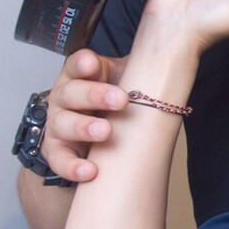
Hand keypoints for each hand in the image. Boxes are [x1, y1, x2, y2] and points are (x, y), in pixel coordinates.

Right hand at [41, 49, 129, 182]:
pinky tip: (90, 170)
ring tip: (107, 132)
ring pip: (64, 124)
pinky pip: (59, 159)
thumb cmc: (113, 101)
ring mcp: (58, 124)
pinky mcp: (57, 150)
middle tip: (121, 100)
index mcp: (80, 76)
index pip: (77, 64)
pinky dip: (73, 166)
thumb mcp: (125, 80)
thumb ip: (140, 69)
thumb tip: (171, 57)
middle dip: (95, 95)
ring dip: (84, 127)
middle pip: (72, 92)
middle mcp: (65, 97)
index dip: (83, 63)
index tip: (94, 64)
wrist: (99, 133)